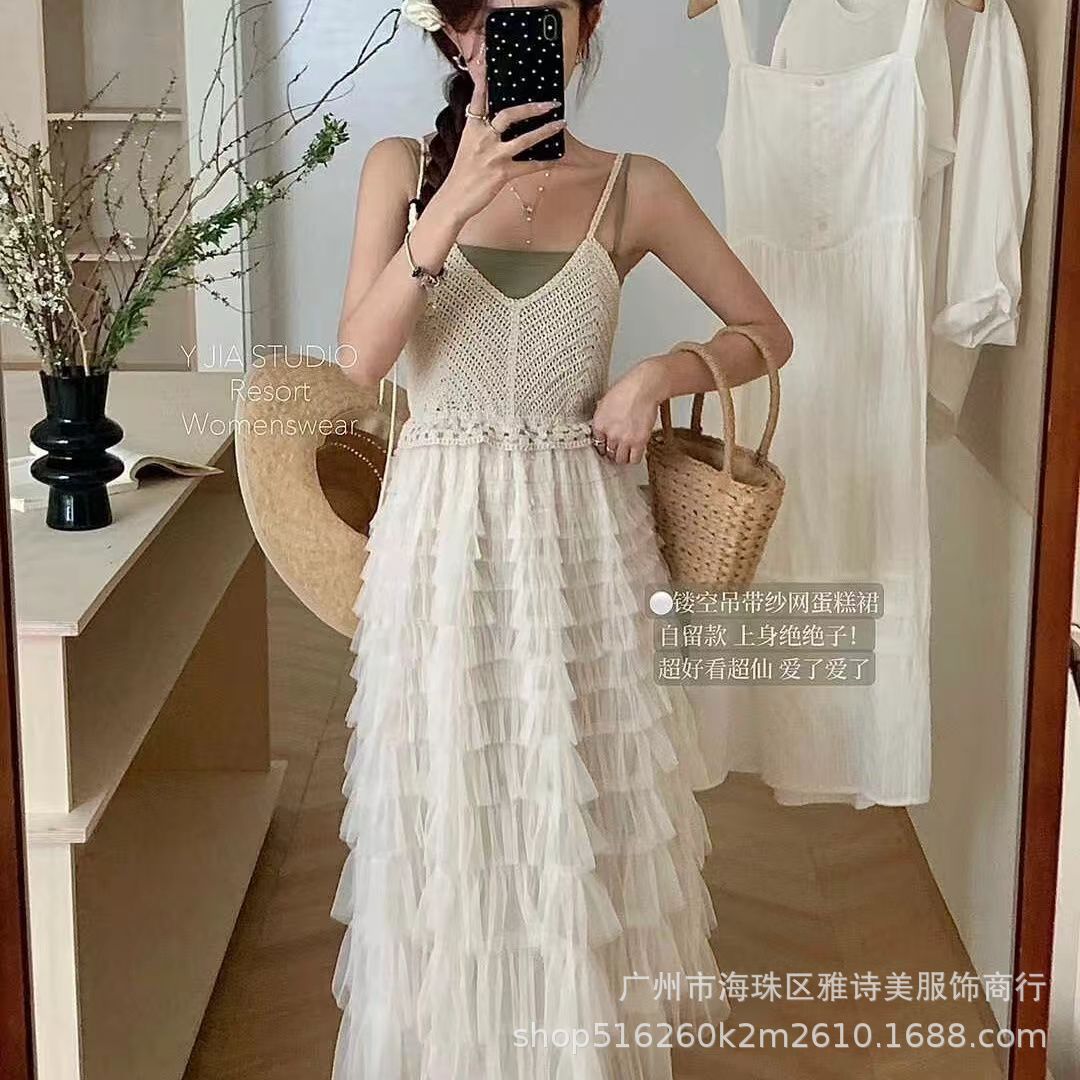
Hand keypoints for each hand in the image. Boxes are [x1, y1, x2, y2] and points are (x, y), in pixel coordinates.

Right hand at [436, 53, 565, 223]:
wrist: (453, 199)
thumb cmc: (462, 175)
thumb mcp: (467, 148)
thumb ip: (481, 134)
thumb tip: (498, 127)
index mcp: (472, 129)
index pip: (479, 100)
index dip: (484, 83)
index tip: (490, 66)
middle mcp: (483, 138)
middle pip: (509, 114)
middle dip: (532, 108)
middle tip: (550, 103)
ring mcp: (493, 156)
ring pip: (525, 139)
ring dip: (545, 131)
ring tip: (560, 124)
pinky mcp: (502, 173)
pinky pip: (528, 165)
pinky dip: (543, 162)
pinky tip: (555, 159)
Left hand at [590, 361, 666, 466]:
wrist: (643, 388)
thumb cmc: (627, 389)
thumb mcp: (605, 402)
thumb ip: (603, 418)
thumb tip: (604, 425)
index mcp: (599, 424)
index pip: (597, 444)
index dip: (603, 447)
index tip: (606, 448)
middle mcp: (609, 434)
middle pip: (608, 454)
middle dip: (612, 453)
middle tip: (617, 452)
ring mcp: (624, 439)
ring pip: (620, 459)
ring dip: (623, 458)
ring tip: (626, 453)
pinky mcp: (639, 442)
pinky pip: (634, 459)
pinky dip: (634, 458)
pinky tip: (635, 453)